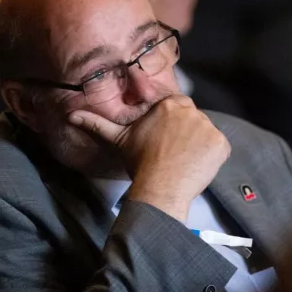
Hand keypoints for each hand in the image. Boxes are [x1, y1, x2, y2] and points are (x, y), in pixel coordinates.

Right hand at [69, 96, 231, 221]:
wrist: (160, 186)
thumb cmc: (139, 162)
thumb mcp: (118, 139)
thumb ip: (97, 124)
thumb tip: (71, 115)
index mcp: (169, 104)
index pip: (176, 107)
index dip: (171, 125)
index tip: (166, 140)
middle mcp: (192, 111)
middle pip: (192, 120)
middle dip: (185, 134)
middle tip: (173, 153)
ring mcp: (209, 127)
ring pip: (205, 134)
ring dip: (198, 145)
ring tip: (183, 162)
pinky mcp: (221, 144)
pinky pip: (218, 148)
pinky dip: (210, 157)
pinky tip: (196, 167)